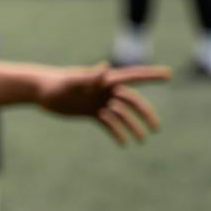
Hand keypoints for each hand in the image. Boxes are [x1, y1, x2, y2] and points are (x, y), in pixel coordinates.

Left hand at [32, 63, 167, 144]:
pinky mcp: (91, 112)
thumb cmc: (56, 84)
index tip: (169, 74)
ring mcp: (100, 101)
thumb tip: (105, 66)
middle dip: (145, 114)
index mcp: (106, 80)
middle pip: (132, 101)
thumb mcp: (73, 82)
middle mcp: (106, 90)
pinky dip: (116, 132)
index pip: (133, 76)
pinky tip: (124, 144)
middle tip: (156, 128)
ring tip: (142, 140)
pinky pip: (109, 123)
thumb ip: (89, 76)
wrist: (41, 92)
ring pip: (122, 115)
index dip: (151, 75)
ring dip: (132, 126)